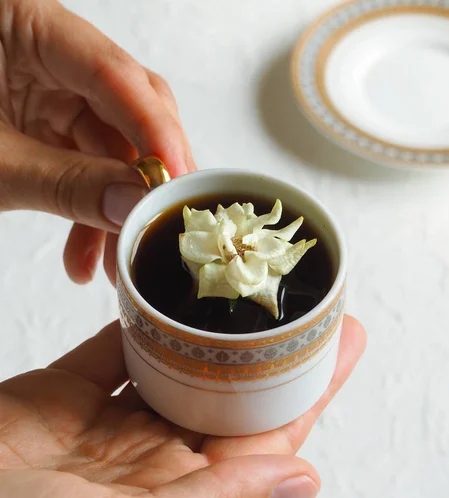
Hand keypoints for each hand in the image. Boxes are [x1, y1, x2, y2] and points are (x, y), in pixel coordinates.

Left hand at [0, 0, 193, 284]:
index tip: (180, 182)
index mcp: (24, 24)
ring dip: (113, 209)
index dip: (156, 131)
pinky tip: (85, 253)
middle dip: (141, 178)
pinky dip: (88, 209)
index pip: (115, 74)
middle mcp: (48, 51)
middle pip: (128, 110)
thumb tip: (134, 204)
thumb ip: (66, 182)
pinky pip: (85, 163)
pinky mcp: (46, 122)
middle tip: (157, 224)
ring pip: (109, 148)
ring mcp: (50, 88)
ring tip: (111, 263)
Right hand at [0, 316, 364, 497]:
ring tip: (250, 293)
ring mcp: (109, 423)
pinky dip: (144, 323)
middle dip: (272, 356)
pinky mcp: (68, 393)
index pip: (262, 440)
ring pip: (178, 368)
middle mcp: (151, 461)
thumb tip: (299, 480)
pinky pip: (119, 349)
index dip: (306, 394)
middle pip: (229, 398)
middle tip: (308, 306)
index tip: (340, 345)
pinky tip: (171, 297)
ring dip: (214, 335)